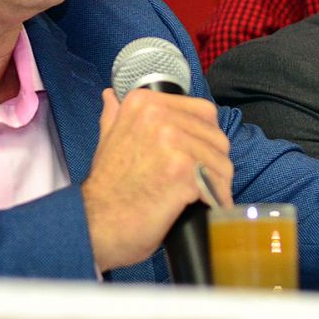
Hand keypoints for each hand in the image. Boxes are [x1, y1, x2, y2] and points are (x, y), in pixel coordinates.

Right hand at [81, 88, 232, 272]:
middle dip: (214, 160)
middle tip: (202, 180)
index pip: (202, 111)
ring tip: (203, 196)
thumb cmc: (106, 187)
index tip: (197, 155)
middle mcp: (158, 115)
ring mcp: (172, 143)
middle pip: (216, 136)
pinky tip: (204, 206)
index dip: (205, 136)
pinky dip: (216, 199)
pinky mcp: (184, 172)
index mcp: (143, 103)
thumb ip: (115, 115)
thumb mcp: (107, 140)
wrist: (97, 222)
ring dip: (218, 182)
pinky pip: (217, 183)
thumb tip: (111, 96)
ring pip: (221, 160)